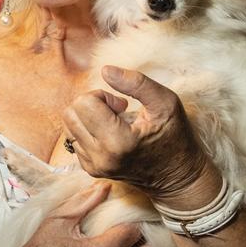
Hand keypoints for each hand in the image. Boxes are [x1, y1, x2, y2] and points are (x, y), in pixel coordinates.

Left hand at [63, 66, 219, 206]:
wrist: (176, 176)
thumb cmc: (175, 136)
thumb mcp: (166, 103)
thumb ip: (137, 83)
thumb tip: (104, 70)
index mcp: (118, 142)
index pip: (84, 103)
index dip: (102, 96)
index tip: (122, 105)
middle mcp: (101, 157)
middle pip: (71, 112)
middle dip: (92, 104)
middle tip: (117, 112)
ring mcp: (93, 166)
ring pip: (69, 125)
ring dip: (88, 117)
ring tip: (113, 123)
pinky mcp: (90, 170)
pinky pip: (73, 139)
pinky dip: (88, 131)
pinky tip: (110, 135)